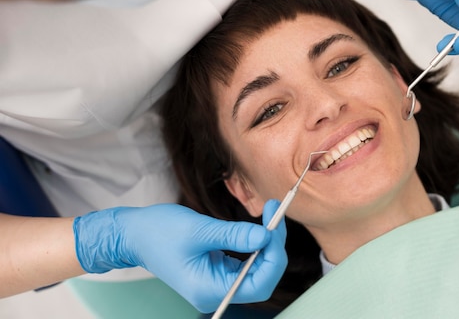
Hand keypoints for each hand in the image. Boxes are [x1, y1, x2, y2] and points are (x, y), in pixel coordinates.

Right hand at [73, 200, 286, 312]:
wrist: (133, 235)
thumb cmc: (159, 232)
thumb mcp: (199, 230)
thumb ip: (234, 235)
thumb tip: (266, 237)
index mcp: (209, 290)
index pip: (259, 284)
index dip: (273, 256)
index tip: (274, 226)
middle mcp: (214, 293)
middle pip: (261, 278)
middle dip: (273, 246)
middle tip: (275, 214)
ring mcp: (216, 284)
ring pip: (256, 270)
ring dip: (267, 243)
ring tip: (271, 215)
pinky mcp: (216, 272)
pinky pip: (245, 264)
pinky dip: (255, 245)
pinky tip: (259, 226)